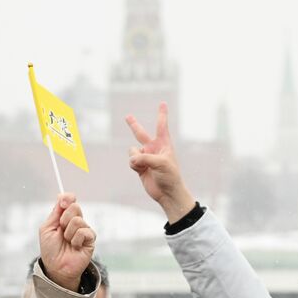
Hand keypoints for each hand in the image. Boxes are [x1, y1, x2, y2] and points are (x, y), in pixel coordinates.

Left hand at [38, 194, 95, 291]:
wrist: (56, 267)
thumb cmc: (50, 249)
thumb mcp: (47, 228)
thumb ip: (55, 212)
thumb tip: (62, 196)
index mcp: (64, 217)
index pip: (70, 200)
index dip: (68, 198)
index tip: (62, 202)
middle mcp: (75, 221)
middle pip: (75, 207)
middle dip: (64, 219)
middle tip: (61, 230)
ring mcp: (83, 230)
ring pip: (78, 220)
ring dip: (68, 233)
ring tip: (67, 242)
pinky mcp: (90, 239)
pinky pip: (84, 231)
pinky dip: (76, 239)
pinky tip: (75, 246)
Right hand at [126, 103, 194, 222]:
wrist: (168, 193)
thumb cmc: (170, 176)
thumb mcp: (161, 163)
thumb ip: (145, 158)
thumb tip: (132, 159)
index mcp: (164, 144)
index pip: (162, 126)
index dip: (162, 114)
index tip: (163, 103)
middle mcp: (154, 149)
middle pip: (141, 133)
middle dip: (133, 125)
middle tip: (127, 116)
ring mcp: (146, 157)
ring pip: (133, 150)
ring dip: (136, 158)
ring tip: (144, 166)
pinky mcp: (140, 167)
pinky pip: (131, 160)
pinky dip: (134, 165)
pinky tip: (141, 171)